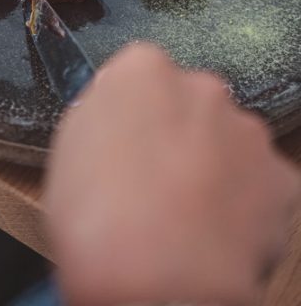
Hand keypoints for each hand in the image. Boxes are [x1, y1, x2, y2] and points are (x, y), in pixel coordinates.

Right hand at [45, 43, 299, 305]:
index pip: (140, 73)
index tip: (126, 141)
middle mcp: (201, 86)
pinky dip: (245, 202)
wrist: (154, 281)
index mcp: (142, 68)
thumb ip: (101, 116)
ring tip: (187, 215)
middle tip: (155, 179)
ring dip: (214, 164)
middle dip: (178, 132)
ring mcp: (246, 130)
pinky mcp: (280, 177)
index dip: (132, 112)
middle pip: (189, 102)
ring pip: (228, 140)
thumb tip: (116, 119)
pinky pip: (260, 182)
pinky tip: (217, 232)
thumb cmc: (95, 217)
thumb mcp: (68, 149)